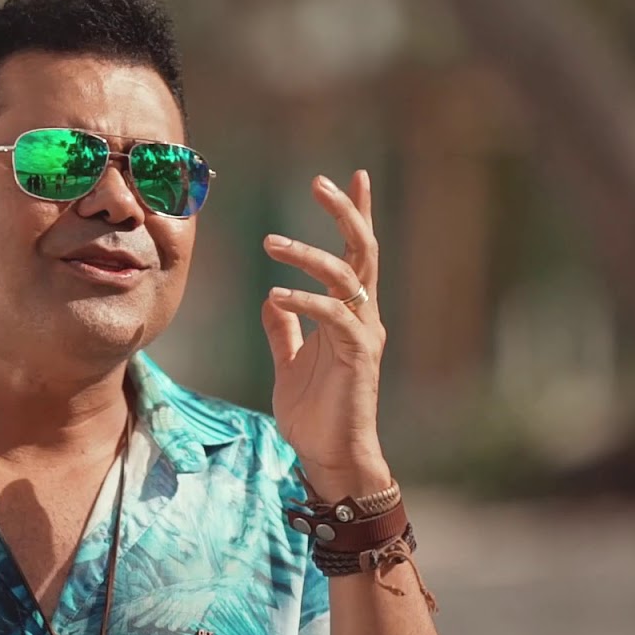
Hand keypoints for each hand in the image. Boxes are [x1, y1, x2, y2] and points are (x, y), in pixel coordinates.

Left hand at [261, 171, 389, 497]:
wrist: (330, 457)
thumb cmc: (315, 414)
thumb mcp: (289, 363)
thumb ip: (284, 330)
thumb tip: (272, 298)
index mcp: (349, 314)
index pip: (355, 255)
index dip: (355, 215)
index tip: (350, 177)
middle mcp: (362, 317)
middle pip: (362, 251)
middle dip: (347, 212)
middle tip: (321, 182)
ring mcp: (363, 334)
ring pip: (347, 275)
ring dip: (308, 253)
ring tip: (271, 242)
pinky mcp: (358, 354)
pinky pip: (333, 314)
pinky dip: (304, 300)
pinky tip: (276, 294)